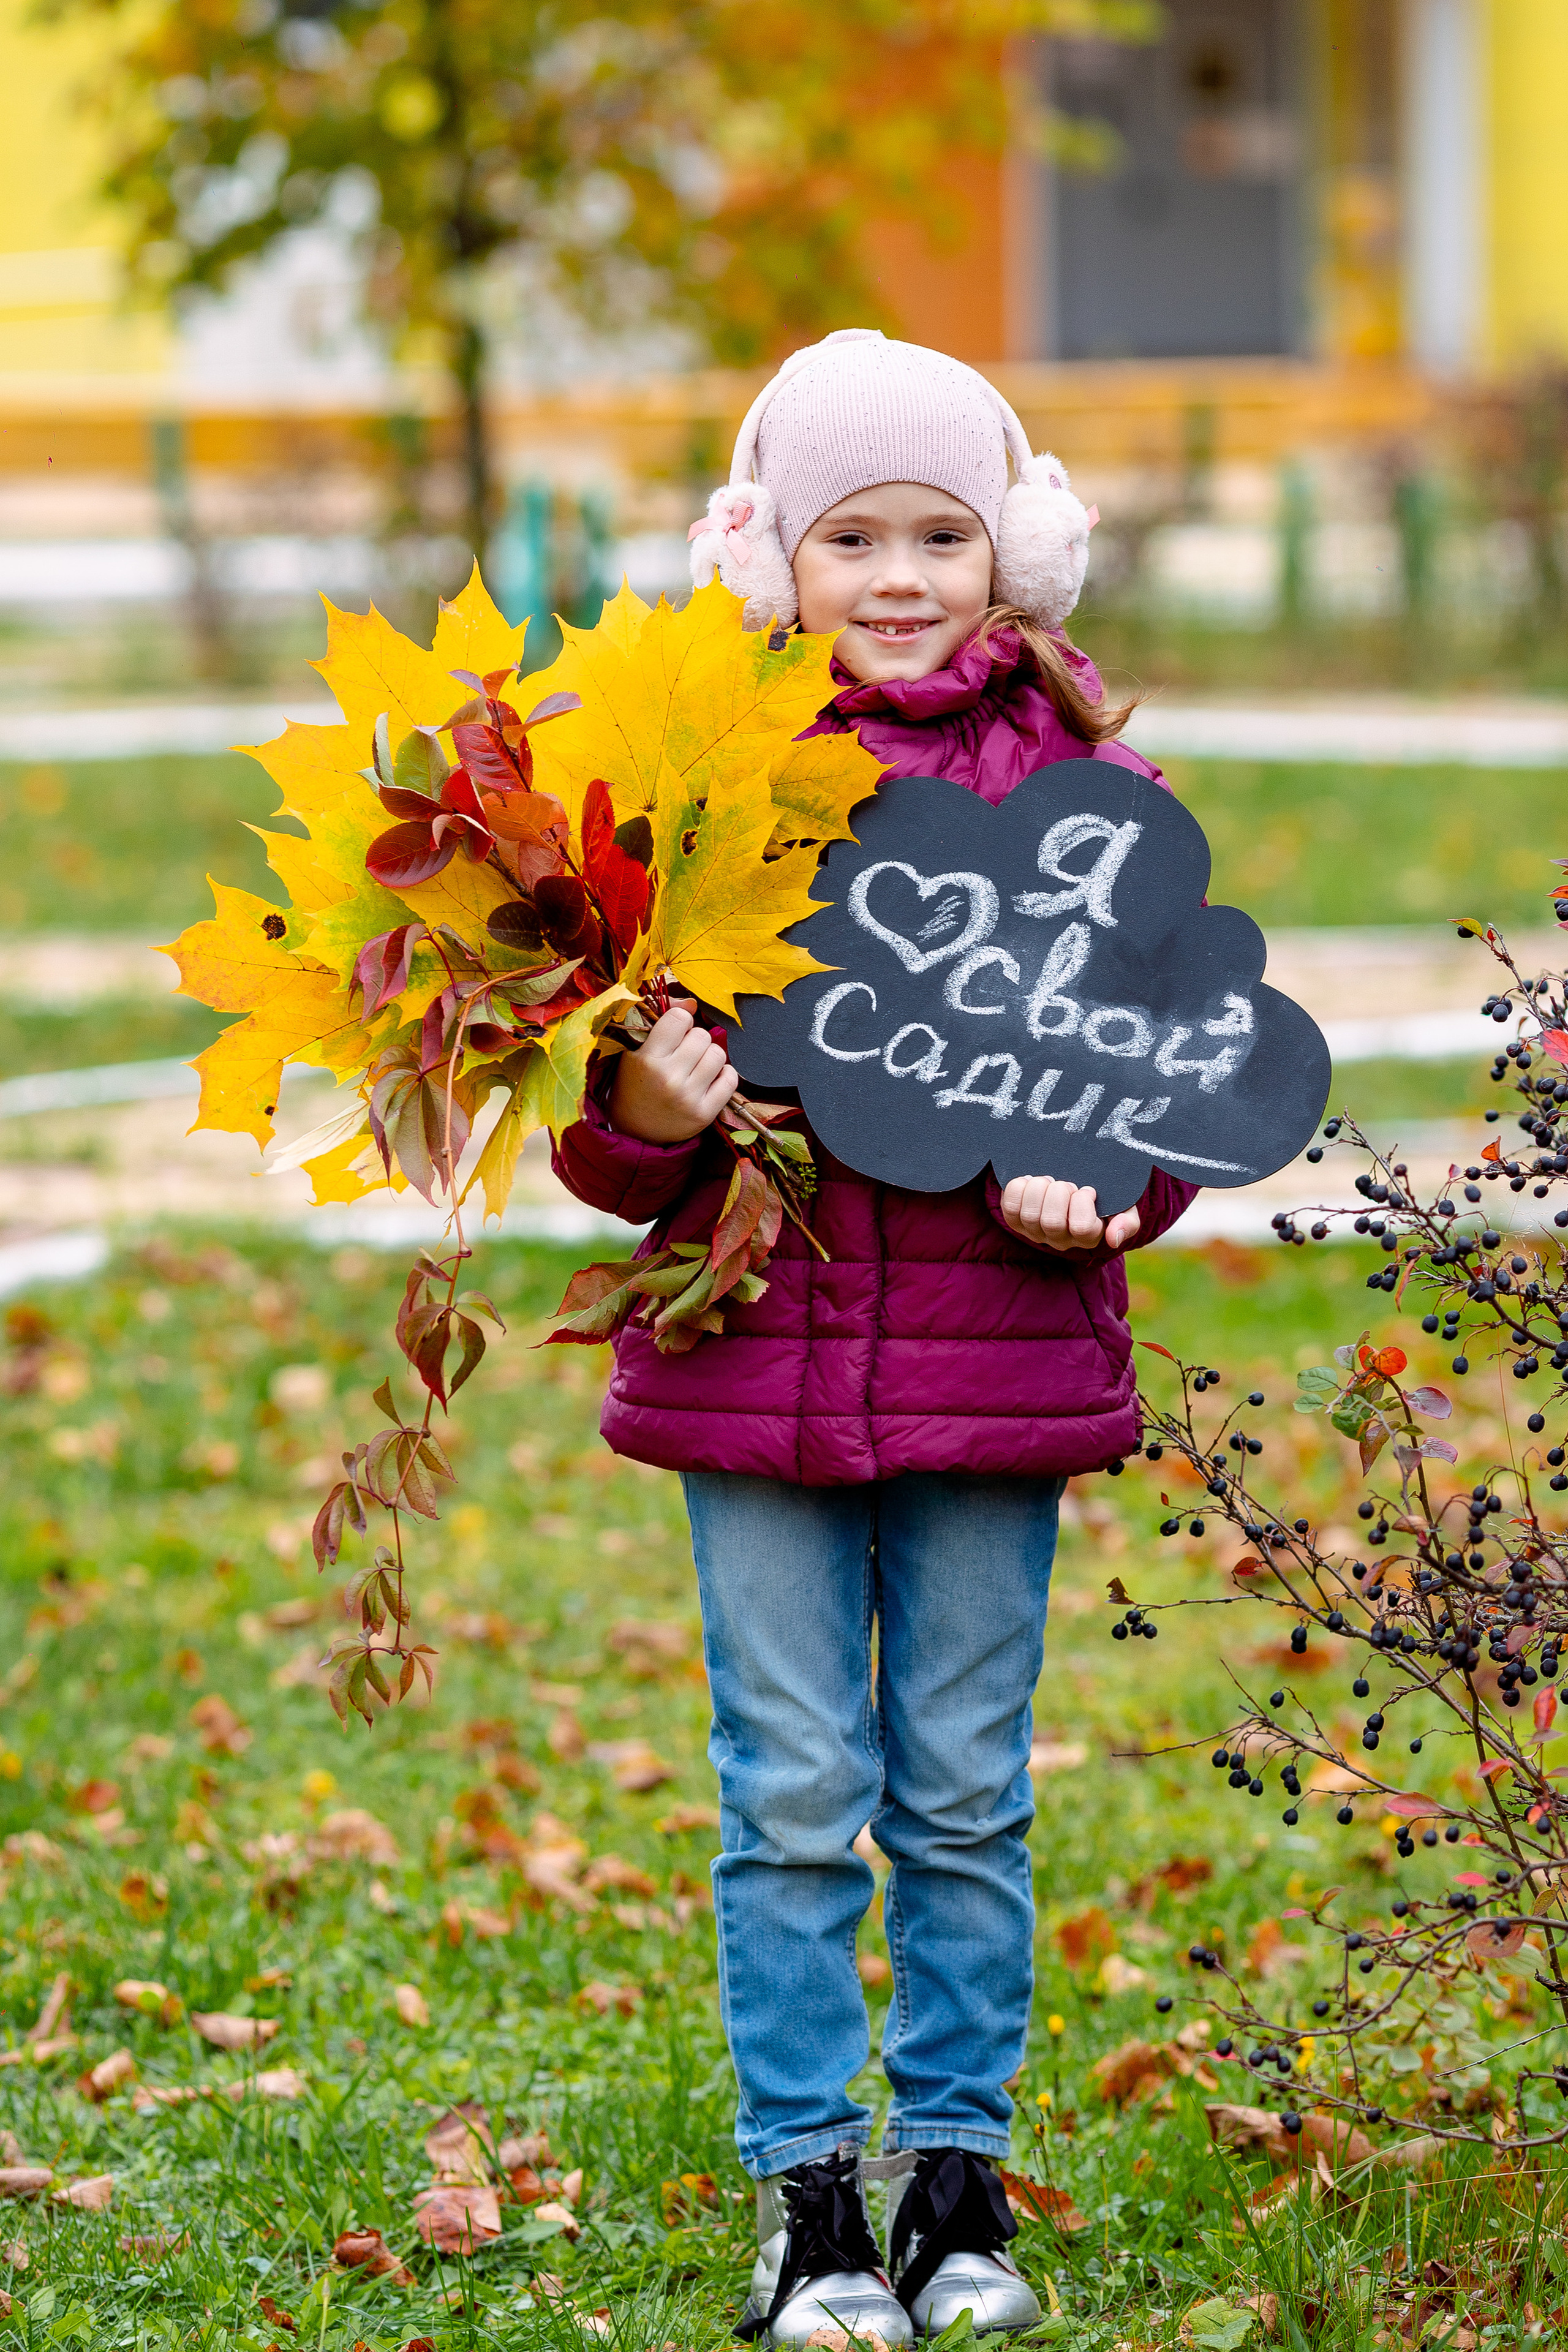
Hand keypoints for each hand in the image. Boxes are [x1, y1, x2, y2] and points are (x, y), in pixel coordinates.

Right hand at [608, 1003, 737, 1142]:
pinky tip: (709, 1080)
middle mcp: (668, 1078)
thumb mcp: (635, 1051)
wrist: (634, 1132)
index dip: (680, 1022)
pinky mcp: (704, 1114)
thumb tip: (692, 1002)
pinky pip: (730, 1078)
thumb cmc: (635, 1085)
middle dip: (694, 1040)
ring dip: (709, 1057)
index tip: (674, 1033)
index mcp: (647, 1059)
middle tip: (683, 1054)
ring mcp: (688, 1097)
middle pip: (702, 1035)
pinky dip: (723, 1075)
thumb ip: (661, 1022)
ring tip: (695, 1067)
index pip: (680, 1018)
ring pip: (718, 1054)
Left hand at [1000, 1175, 1140, 1254]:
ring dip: (1039, 1188)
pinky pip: (1009, 1207)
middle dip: (1060, 1192)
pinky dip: (1018, 1188)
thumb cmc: (1105, 1196)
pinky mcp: (1016, 1221)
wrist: (1080, 1180)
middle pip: (1052, 1222)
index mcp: (1089, 1237)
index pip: (1082, 1228)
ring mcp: (1036, 1232)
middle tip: (1066, 1184)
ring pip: (1030, 1215)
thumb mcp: (1125, 1205)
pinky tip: (1030, 1181)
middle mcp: (1060, 1240)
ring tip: (1048, 1181)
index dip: (1083, 1202)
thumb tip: (1113, 1238)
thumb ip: (1127, 1222)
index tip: (1088, 1189)